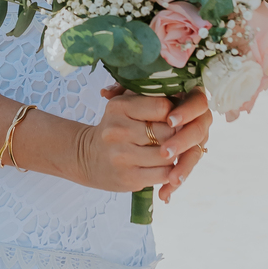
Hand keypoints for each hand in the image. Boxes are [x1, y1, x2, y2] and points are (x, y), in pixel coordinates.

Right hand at [73, 86, 211, 204]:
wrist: (87, 157)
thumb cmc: (115, 127)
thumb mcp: (123, 104)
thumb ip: (146, 93)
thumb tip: (177, 90)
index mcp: (119, 107)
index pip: (163, 107)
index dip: (174, 113)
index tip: (175, 117)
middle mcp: (118, 130)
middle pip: (167, 133)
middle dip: (178, 136)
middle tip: (180, 136)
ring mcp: (122, 155)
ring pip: (167, 155)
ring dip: (175, 155)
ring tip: (171, 151)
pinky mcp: (128, 177)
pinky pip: (162, 174)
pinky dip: (169, 171)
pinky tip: (164, 166)